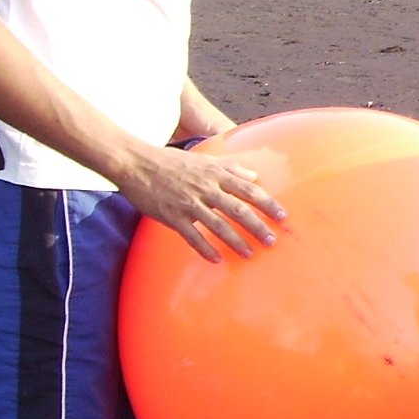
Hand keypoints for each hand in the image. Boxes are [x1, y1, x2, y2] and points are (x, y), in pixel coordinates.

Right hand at [115, 143, 284, 260]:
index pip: (248, 189)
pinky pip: (192, 236)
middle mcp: (205, 188)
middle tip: (271, 240)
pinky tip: (216, 259)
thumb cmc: (171, 161)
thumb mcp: (204, 159)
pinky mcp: (172, 216)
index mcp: (215, 174)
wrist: (136, 163)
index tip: (282, 216)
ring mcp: (188, 203)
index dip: (267, 203)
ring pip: (218, 225)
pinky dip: (205, 248)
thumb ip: (230, 167)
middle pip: (238, 210)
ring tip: (249, 254)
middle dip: (257, 226)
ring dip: (236, 241)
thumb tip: (254, 175)